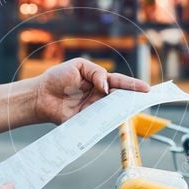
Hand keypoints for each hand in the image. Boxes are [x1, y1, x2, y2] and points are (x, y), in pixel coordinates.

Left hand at [34, 58, 149, 124]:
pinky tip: (113, 118)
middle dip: (133, 98)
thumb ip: (96, 73)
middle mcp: (99, 96)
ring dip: (121, 109)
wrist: (41, 95)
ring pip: (112, 110)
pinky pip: (99, 121)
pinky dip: (106, 120)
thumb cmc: (58, 78)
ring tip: (131, 107)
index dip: (133, 85)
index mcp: (99, 81)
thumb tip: (106, 88)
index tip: (147, 89)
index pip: (120, 82)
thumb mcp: (79, 66)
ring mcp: (93, 109)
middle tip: (146, 99)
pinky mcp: (86, 121)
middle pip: (120, 97)